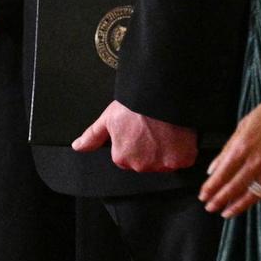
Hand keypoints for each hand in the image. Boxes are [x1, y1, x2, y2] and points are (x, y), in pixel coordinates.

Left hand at [72, 100, 197, 173]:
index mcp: (122, 158)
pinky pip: (184, 159)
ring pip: (166, 161)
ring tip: (167, 129)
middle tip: (155, 128)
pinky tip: (180, 135)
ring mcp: (163, 164)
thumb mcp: (108, 118)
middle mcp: (141, 166)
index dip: (137, 142)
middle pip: (149, 161)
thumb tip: (77, 147)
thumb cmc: (133, 104)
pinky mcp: (182, 160)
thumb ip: (93, 136)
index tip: (141, 129)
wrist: (159, 94)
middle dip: (152, 148)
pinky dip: (184, 149)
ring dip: (168, 150)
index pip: (130, 157)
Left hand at [200, 87, 260, 217]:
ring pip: (252, 193)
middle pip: (234, 186)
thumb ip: (228, 148)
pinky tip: (248, 201)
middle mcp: (257, 159)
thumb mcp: (244, 124)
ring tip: (227, 212)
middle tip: (209, 207)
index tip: (203, 196)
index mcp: (243, 145)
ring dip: (237, 205)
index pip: (222, 173)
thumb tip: (213, 168)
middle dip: (219, 199)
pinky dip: (257, 197)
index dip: (211, 187)